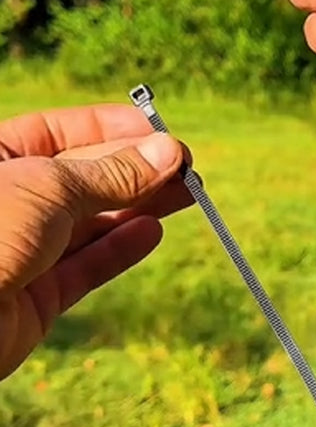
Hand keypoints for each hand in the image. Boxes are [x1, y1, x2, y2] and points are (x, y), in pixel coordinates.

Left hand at [0, 104, 191, 379]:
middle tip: (187, 168)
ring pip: (91, 221)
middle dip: (137, 170)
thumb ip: (113, 173)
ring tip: (187, 194)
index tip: (160, 133)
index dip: (112, 129)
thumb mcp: (50, 187)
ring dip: (140, 206)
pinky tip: (153, 230)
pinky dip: (121, 248)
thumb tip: (169, 152)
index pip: (61, 131)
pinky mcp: (35, 297)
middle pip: (84, 177)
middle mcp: (9, 201)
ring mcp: (21, 249)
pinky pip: (85, 265)